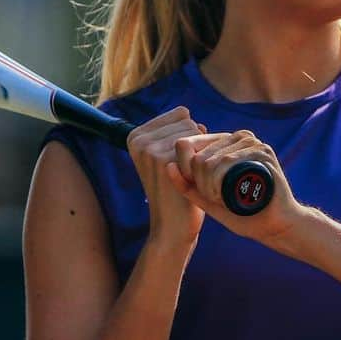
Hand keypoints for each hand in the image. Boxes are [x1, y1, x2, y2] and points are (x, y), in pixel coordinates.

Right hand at [126, 107, 210, 248]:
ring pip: (195, 131)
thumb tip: (195, 120)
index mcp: (135, 136)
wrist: (171, 225)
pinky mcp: (165, 159)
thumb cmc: (175, 190)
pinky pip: (199, 143)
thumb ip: (176, 134)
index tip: (179, 160)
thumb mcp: (165, 158)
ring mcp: (150, 149)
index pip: (180, 114)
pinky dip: (204, 159)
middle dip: (195, 143)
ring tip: (188, 174)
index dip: (189, 136)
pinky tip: (194, 178)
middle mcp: (140, 139)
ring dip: (200, 152)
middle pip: (188, 121)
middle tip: (185, 170)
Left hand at [166, 128, 305, 245]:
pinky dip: (221, 183)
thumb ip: (187, 185)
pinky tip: (227, 195)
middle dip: (199, 183)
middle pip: (198, 155)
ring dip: (210, 186)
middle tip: (214, 198)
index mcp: (223, 143)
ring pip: (210, 160)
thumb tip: (168, 166)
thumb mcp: (207, 199)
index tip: (200, 190)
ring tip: (222, 198)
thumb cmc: (242, 212)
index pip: (188, 144)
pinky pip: (227, 163)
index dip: (186, 171)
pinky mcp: (262, 151)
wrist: (275, 224)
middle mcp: (236, 138)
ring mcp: (251, 142)